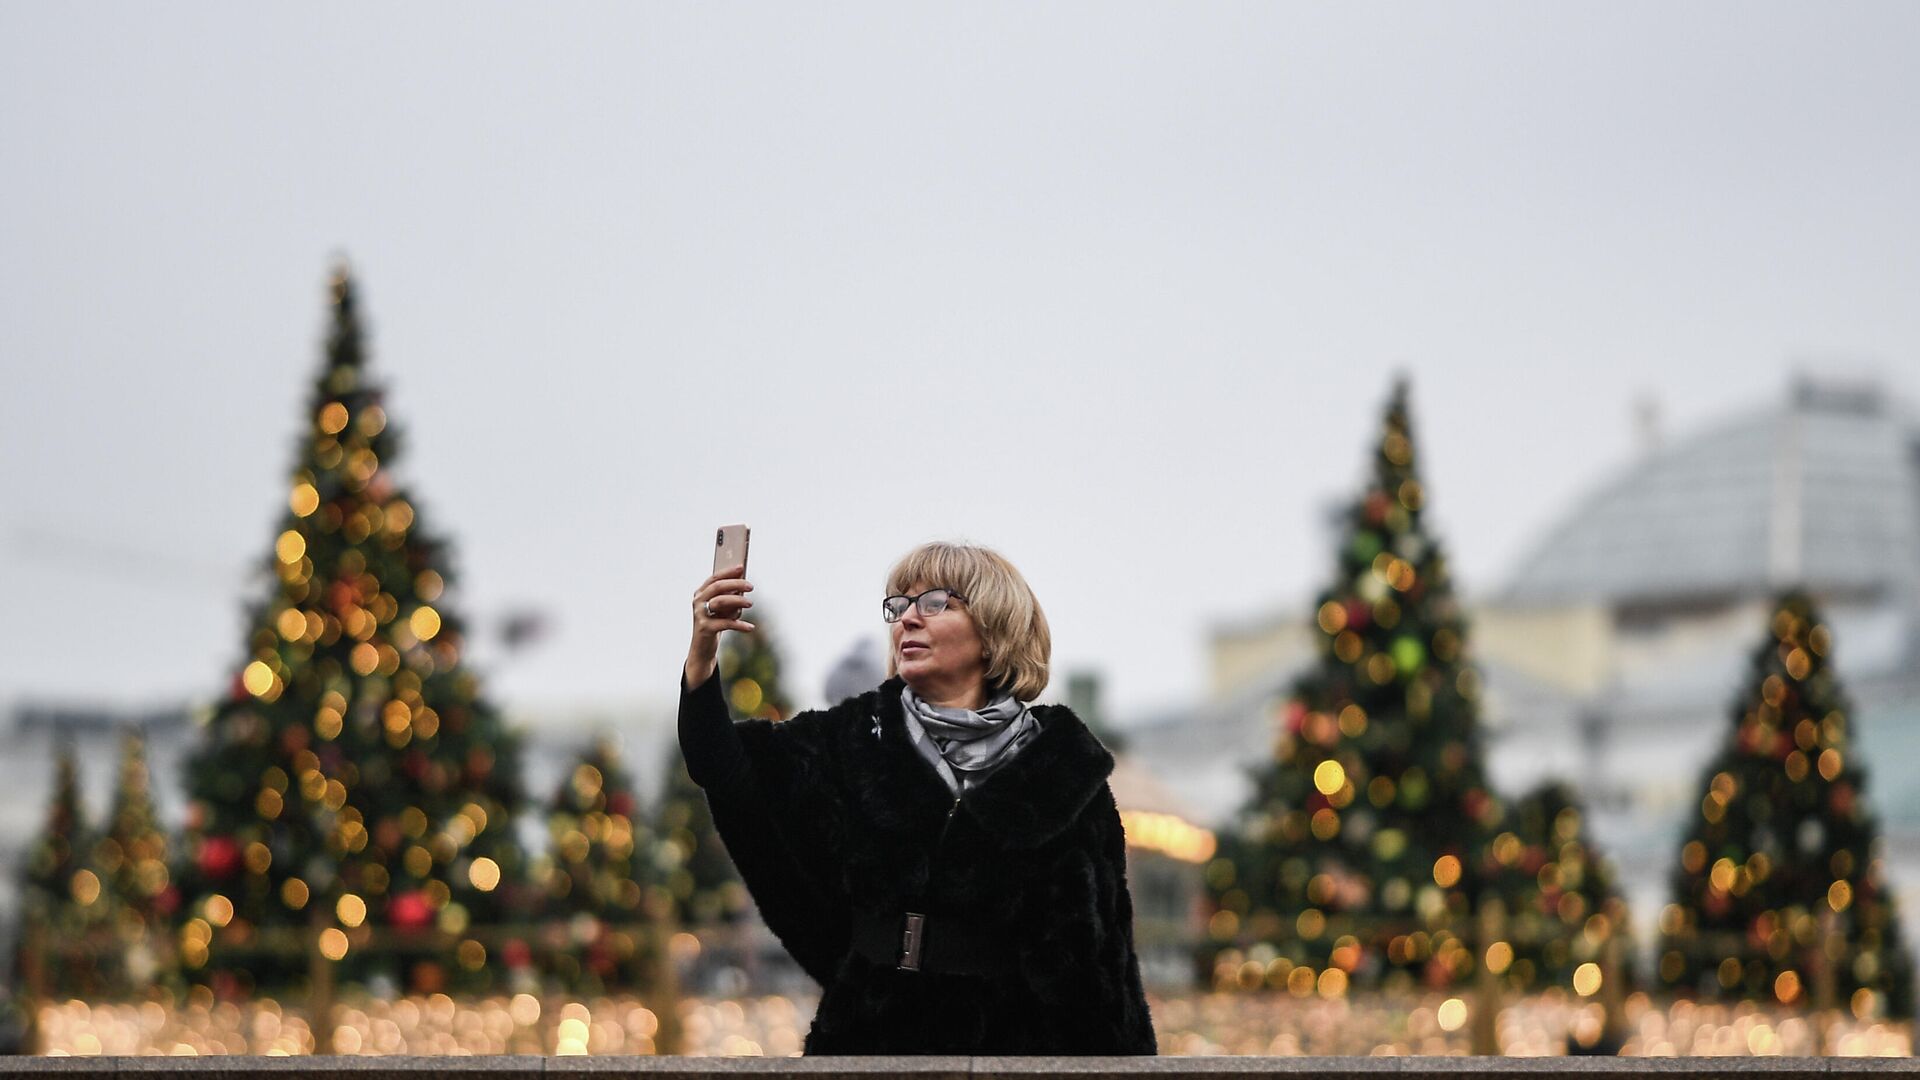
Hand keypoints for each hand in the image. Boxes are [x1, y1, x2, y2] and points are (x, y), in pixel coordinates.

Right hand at [685, 564, 752, 686]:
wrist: (703, 648)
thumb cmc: (715, 623)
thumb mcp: (722, 609)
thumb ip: (729, 597)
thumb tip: (744, 587)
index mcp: (700, 593)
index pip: (714, 578)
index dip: (727, 572)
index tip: (741, 567)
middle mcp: (698, 602)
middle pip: (717, 587)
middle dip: (735, 584)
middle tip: (751, 586)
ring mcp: (700, 615)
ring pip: (720, 602)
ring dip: (737, 601)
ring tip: (750, 603)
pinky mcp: (705, 628)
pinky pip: (725, 623)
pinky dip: (740, 625)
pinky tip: (750, 627)